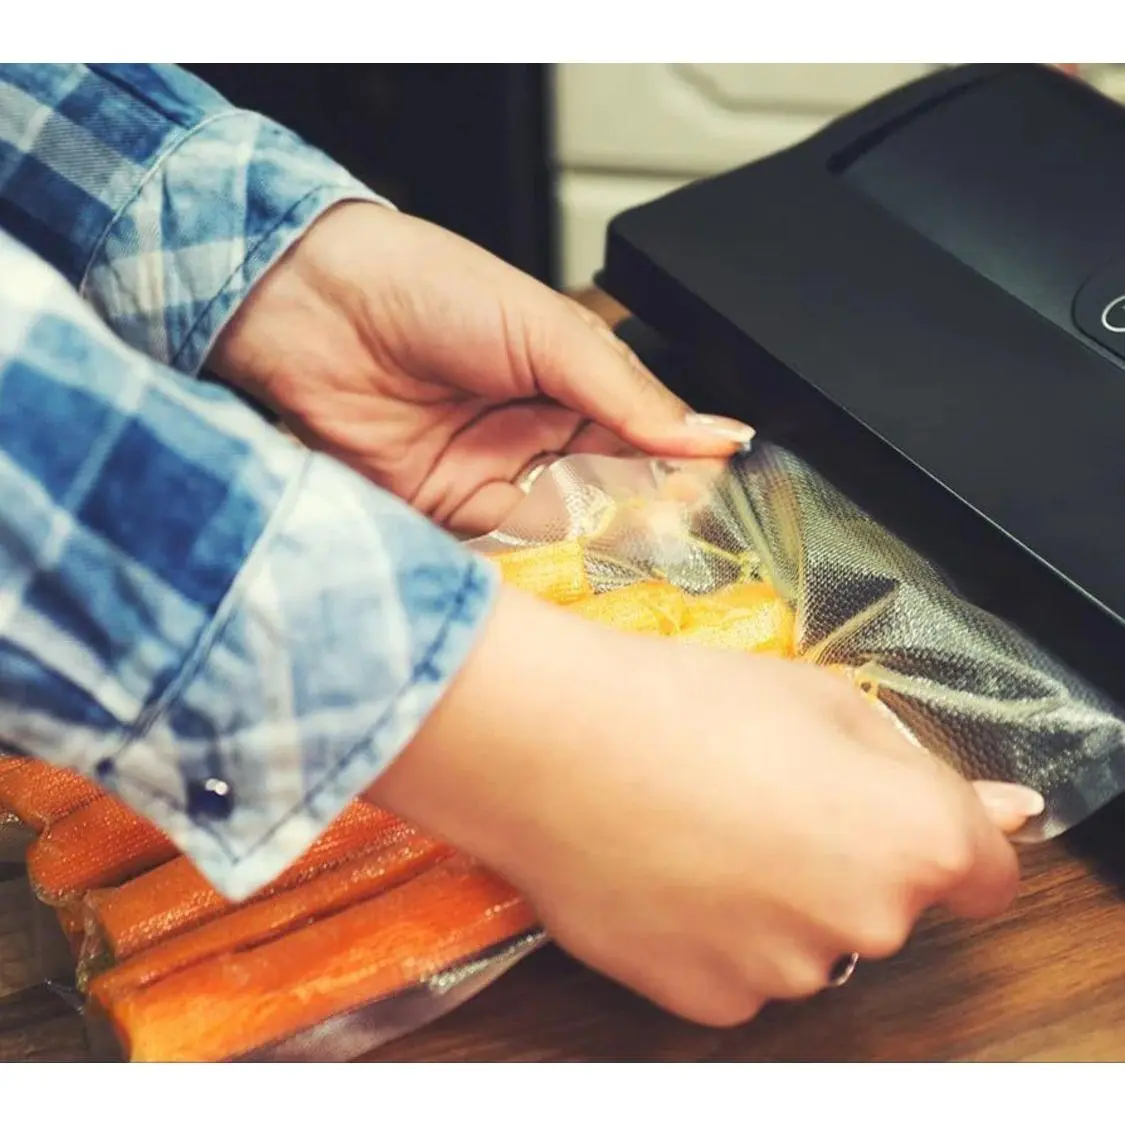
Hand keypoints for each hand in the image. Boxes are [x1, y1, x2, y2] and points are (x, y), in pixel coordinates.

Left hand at [209, 202, 752, 534]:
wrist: (309, 306)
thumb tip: (709, 434)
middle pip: (609, 494)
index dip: (678, 469)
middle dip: (642, 517)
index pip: (644, 439)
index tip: (712, 498)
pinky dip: (533, 564)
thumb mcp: (545, 329)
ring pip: (563, 529)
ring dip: (593, 545)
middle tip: (677, 539)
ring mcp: (491, 477)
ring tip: (628, 556)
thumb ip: (625, 391)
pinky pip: (502, 552)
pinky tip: (563, 567)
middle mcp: (535, 434)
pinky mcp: (445, 515)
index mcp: (571, 382)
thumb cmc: (423, 286)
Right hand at [370, 587, 1038, 1026]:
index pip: (987, 874)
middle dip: (846, 858)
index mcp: (912, 839)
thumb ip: (913, 767)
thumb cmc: (684, 703)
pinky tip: (669, 870)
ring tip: (700, 826)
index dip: (948, 838)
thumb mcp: (820, 699)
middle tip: (767, 793)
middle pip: (887, 902)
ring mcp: (784, 973)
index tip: (900, 820)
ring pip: (807, 939)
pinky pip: (739, 970)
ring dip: (777, 898)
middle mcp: (865, 923)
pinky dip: (717, 932)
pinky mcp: (709, 1000)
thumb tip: (996, 810)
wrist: (554, 746)